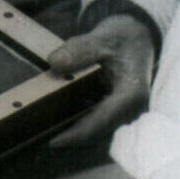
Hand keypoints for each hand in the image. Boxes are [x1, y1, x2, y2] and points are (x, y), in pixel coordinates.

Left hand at [46, 12, 156, 145]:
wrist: (140, 36)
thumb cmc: (124, 36)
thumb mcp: (103, 38)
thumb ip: (80, 50)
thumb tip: (54, 63)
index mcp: (131, 94)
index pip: (101, 122)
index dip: (76, 135)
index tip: (52, 142)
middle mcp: (131, 109)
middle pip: (98, 131)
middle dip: (71, 136)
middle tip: (40, 138)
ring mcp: (125, 111)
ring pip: (97, 128)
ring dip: (74, 130)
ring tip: (44, 131)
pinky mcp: (117, 110)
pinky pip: (97, 121)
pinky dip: (79, 120)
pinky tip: (57, 117)